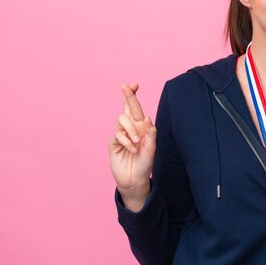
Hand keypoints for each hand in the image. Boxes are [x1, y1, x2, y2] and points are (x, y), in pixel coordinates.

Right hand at [108, 83, 155, 208]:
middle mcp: (131, 128)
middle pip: (127, 108)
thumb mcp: (152, 148)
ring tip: (137, 143)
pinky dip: (127, 142)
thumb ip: (150, 133)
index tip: (134, 84)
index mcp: (141, 127)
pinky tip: (132, 150)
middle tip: (125, 86)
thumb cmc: (145, 163)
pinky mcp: (114, 144)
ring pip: (122, 120)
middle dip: (127, 96)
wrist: (135, 179)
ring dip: (131, 130)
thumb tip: (146, 116)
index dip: (133, 96)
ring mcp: (121, 135)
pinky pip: (118, 136)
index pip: (136, 109)